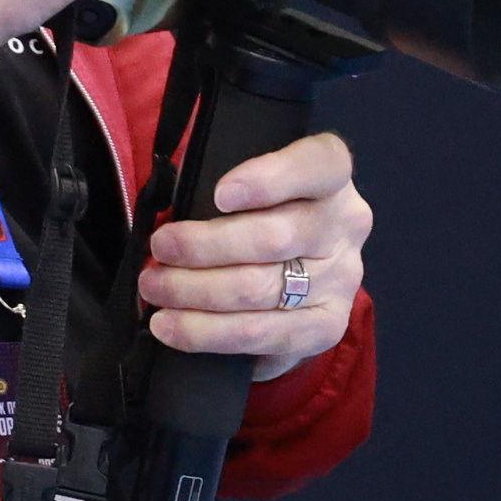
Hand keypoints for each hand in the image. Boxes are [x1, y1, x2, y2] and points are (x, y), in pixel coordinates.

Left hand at [136, 132, 371, 381]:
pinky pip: (264, 336)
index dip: (270, 178)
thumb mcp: (254, 182)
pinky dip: (209, 333)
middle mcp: (346, 225)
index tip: (219, 194)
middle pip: (274, 237)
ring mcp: (342, 278)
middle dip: (203, 246)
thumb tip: (167, 212)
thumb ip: (225, 186)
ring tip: (154, 288)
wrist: (301, 265)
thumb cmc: (260, 209)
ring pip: (262, 289)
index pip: (319, 164)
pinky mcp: (328, 326)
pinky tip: (172, 327)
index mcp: (332, 175)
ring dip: (196, 291)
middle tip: (159, 248)